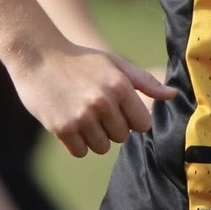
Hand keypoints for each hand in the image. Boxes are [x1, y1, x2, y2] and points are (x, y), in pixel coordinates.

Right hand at [10, 42, 177, 157]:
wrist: (38, 57)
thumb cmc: (82, 60)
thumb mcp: (115, 64)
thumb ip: (145, 82)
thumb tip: (172, 95)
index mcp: (120, 85)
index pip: (143, 124)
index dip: (132, 119)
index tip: (120, 110)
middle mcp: (103, 102)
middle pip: (122, 137)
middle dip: (113, 128)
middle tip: (97, 110)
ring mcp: (82, 116)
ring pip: (102, 147)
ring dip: (95, 137)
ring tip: (83, 115)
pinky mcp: (62, 128)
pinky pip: (81, 152)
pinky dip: (77, 143)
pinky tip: (71, 123)